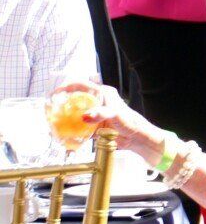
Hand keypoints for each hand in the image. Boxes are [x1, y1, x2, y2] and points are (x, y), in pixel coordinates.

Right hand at [50, 80, 166, 163]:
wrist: (137, 138)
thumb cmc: (130, 122)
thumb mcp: (115, 114)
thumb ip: (100, 114)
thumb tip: (85, 117)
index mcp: (103, 93)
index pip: (81, 85)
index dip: (66, 86)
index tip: (54, 93)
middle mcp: (97, 102)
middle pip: (75, 99)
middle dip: (62, 103)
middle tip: (50, 109)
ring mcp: (95, 114)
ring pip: (76, 113)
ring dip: (65, 117)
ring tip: (52, 122)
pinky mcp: (94, 126)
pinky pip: (79, 127)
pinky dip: (71, 130)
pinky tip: (63, 134)